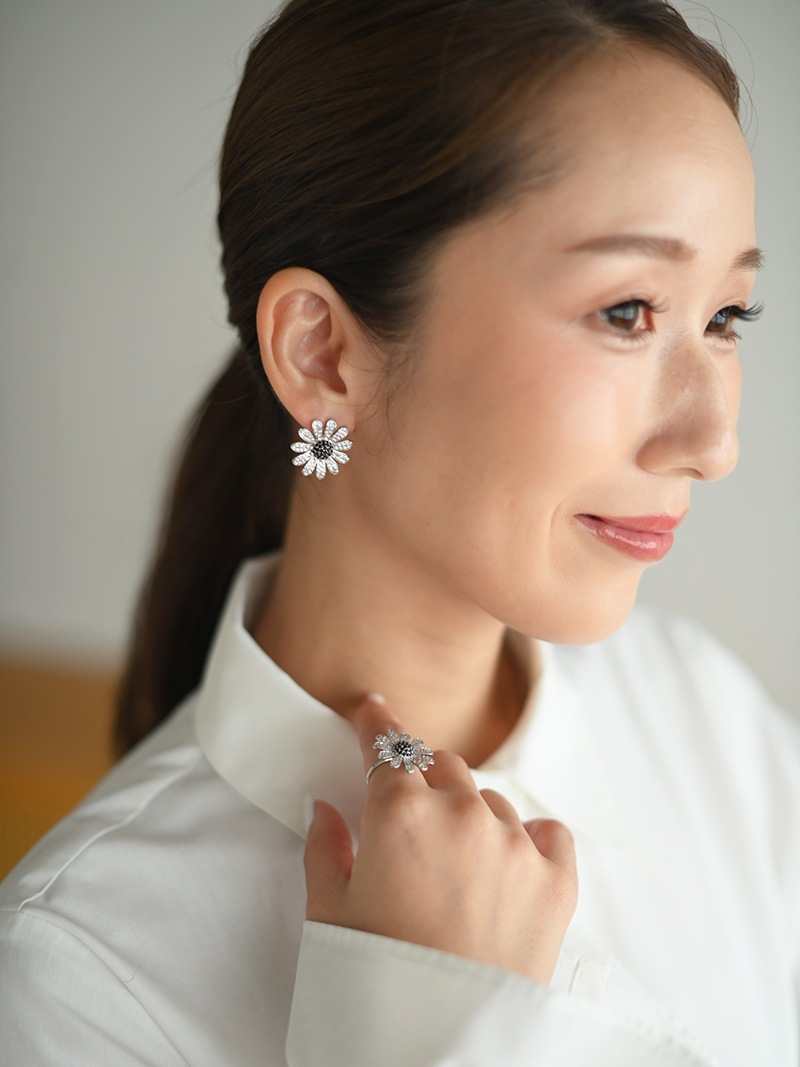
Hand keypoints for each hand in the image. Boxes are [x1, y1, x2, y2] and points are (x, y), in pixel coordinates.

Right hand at [304, 694, 577, 984]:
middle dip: (422, 778)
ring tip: (453, 869)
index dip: (376, 724)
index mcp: (399, 815)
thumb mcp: (329, 916)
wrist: (442, 1049)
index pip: (386, 746)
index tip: (374, 708)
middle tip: (409, 817)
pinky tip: (510, 862)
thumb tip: (325, 809)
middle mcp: (462, 815)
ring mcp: (515, 845)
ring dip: (470, 815)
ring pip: (490, 798)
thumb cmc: (376, 985)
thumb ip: (325, 848)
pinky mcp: (557, 881)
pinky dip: (529, 839)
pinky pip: (548, 831)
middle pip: (441, 764)